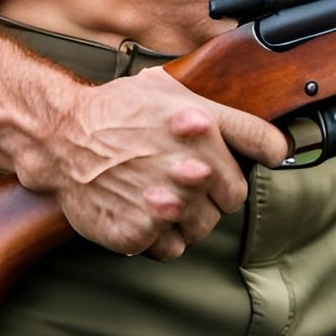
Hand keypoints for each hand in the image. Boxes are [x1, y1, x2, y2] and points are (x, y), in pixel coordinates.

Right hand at [16, 69, 288, 260]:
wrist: (63, 136)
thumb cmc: (117, 109)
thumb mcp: (168, 88)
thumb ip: (217, 109)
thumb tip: (264, 130)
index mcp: (202, 122)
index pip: (265, 144)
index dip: (271, 151)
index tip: (271, 155)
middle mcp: (190, 163)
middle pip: (235, 196)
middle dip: (218, 190)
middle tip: (191, 177)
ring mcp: (166, 202)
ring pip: (205, 228)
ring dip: (191, 216)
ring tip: (164, 192)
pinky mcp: (140, 232)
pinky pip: (172, 248)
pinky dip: (162, 235)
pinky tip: (146, 209)